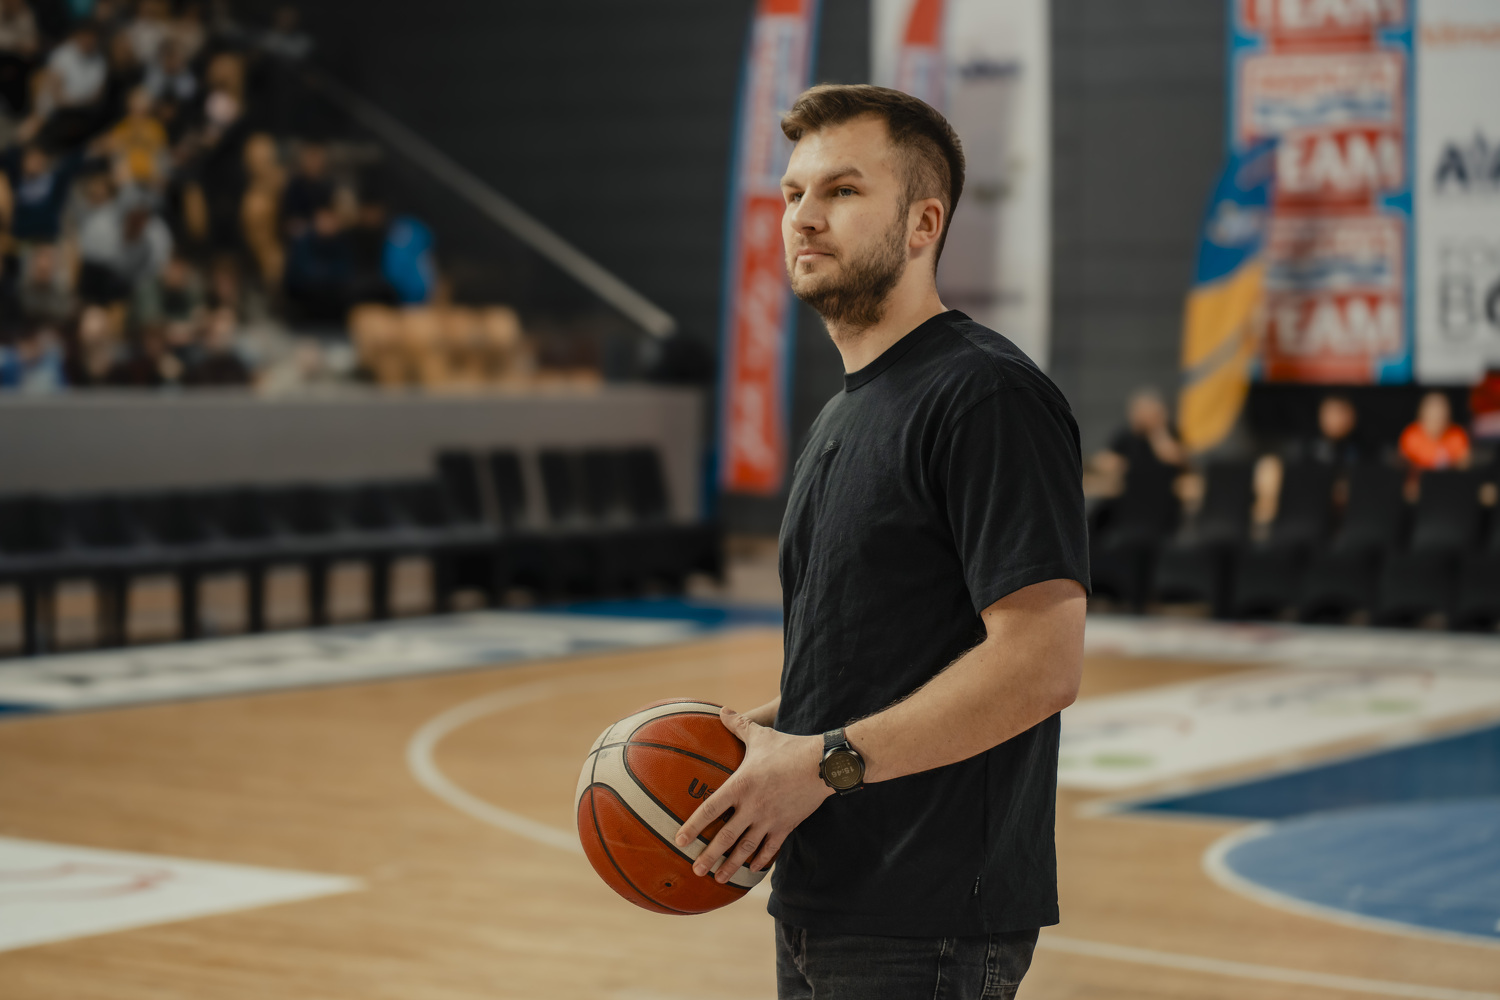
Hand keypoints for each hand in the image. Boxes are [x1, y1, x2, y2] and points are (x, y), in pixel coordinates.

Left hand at [673, 706, 831, 882]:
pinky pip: (771, 848)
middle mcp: (752, 806)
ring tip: (719, 878)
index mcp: (740, 785)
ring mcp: (769, 819)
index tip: (680, 840)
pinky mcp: (786, 826)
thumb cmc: (788, 747)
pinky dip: (760, 860)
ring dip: (731, 865)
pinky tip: (752, 870)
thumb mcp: (761, 735)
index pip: (710, 809)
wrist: (822, 764)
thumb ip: (739, 726)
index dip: (694, 826)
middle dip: (709, 856)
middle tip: (695, 870)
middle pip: (725, 837)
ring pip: (746, 848)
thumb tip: (722, 710)